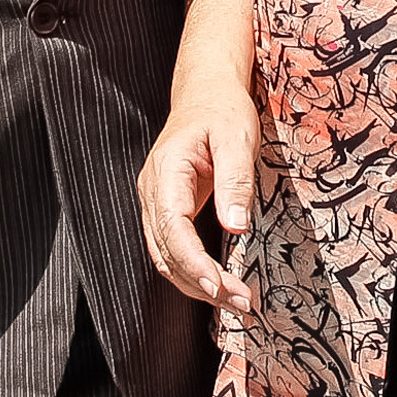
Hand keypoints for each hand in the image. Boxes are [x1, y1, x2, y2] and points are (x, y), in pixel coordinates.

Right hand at [137, 85, 258, 311]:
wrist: (206, 93)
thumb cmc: (222, 110)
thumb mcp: (237, 137)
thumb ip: (235, 181)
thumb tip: (236, 226)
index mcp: (166, 171)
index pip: (173, 229)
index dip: (194, 264)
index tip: (220, 288)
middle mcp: (153, 191)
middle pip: (167, 252)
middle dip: (202, 284)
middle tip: (243, 304)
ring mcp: (156, 202)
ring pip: (167, 258)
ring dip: (198, 285)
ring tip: (237, 302)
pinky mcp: (167, 209)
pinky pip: (173, 250)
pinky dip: (194, 273)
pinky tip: (219, 284)